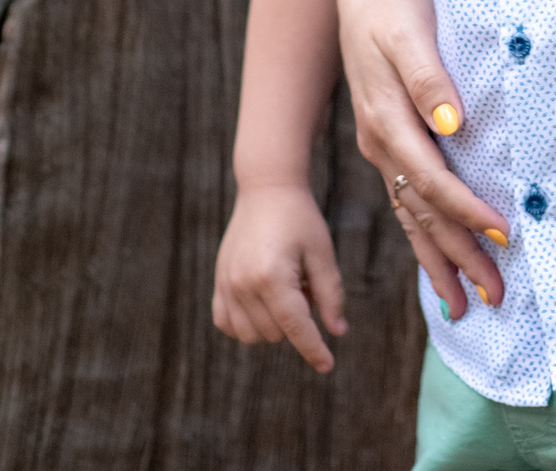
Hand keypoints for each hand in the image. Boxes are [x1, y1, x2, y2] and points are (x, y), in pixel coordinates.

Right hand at [212, 181, 346, 371]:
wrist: (266, 190)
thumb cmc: (300, 219)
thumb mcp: (322, 253)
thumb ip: (331, 295)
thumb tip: (337, 333)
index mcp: (273, 276)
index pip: (295, 327)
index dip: (314, 349)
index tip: (327, 365)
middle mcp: (244, 284)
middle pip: (275, 333)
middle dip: (297, 322)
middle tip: (305, 285)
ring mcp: (226, 284)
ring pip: (251, 335)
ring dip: (273, 326)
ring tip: (285, 290)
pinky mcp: (218, 282)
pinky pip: (226, 324)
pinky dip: (245, 325)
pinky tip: (262, 306)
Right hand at [336, 0, 506, 318]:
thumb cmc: (393, 1)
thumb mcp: (409, 28)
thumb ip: (428, 76)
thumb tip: (453, 124)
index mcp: (387, 116)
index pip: (431, 177)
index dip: (466, 209)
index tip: (503, 235)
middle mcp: (380, 140)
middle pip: (421, 210)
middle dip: (457, 256)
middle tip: (494, 296)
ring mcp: (380, 145)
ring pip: (410, 213)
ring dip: (439, 259)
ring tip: (465, 303)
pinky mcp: (386, 142)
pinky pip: (403, 201)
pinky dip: (421, 237)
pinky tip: (436, 264)